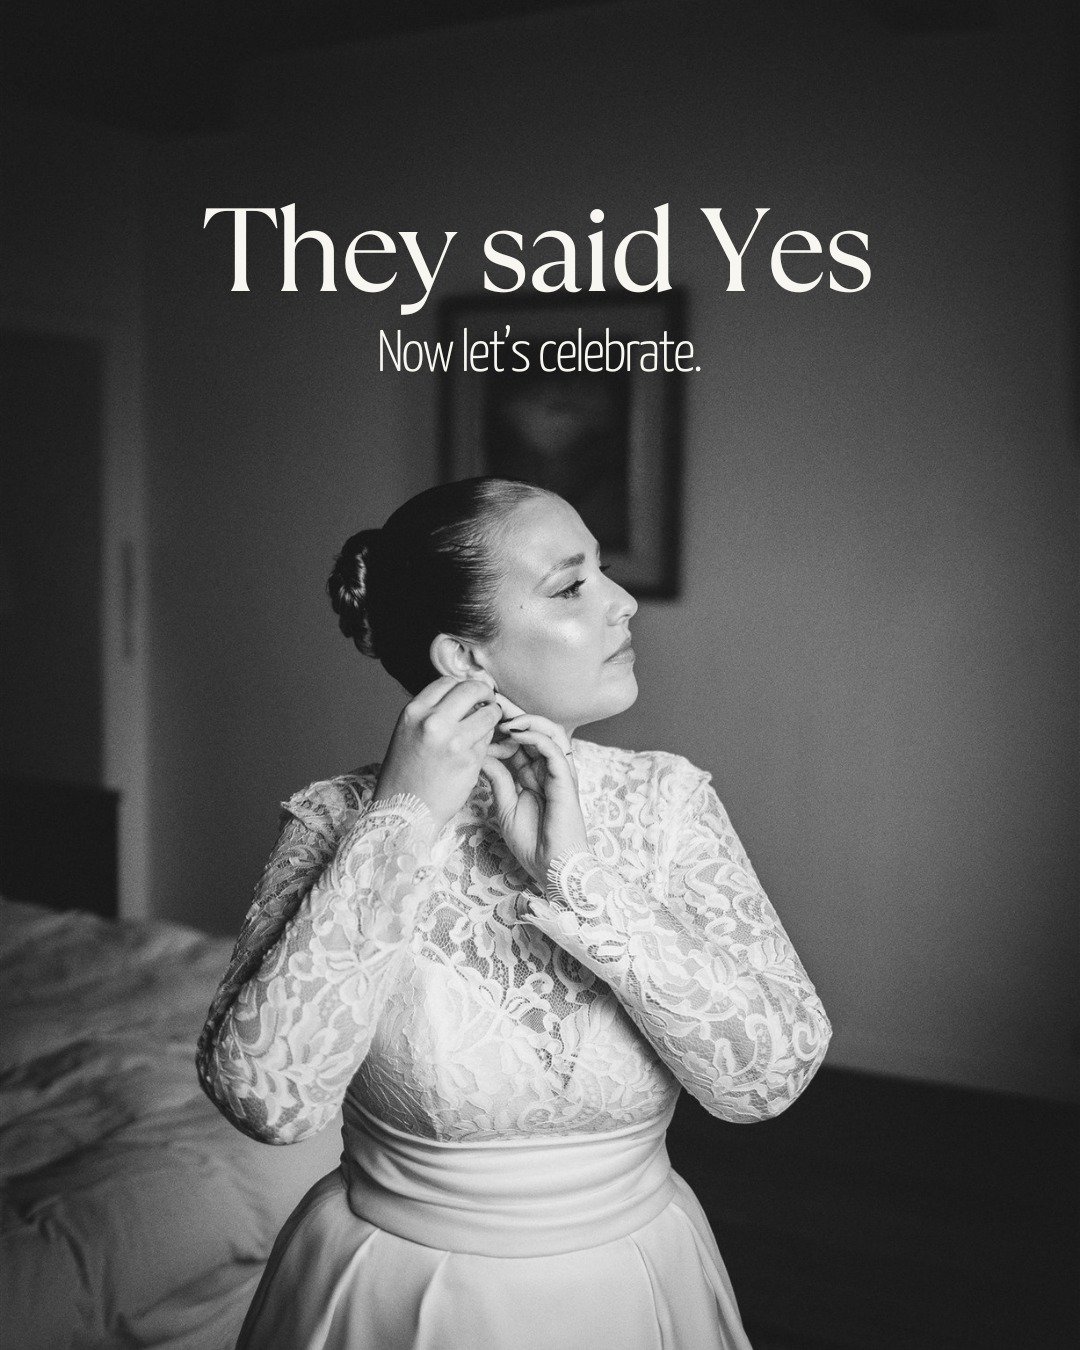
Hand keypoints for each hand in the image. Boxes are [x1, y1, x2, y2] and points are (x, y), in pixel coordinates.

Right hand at [372, 676, 502, 833]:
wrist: (404, 812)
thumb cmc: (405, 774)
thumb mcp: (407, 732)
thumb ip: (430, 712)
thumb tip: (460, 694)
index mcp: (414, 712)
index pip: (448, 682)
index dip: (462, 686)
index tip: (468, 694)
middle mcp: (434, 722)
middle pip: (472, 690)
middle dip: (484, 693)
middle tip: (488, 701)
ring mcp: (454, 741)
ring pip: (488, 713)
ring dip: (492, 715)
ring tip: (488, 723)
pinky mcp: (471, 760)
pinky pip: (489, 739)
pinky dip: (489, 739)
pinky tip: (480, 746)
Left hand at [480, 695, 589, 889]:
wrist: (552, 868)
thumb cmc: (531, 842)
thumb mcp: (503, 806)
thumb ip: (496, 778)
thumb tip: (481, 753)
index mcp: (532, 774)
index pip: (519, 740)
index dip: (500, 724)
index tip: (478, 713)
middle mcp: (546, 769)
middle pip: (534, 730)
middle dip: (512, 713)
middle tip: (491, 698)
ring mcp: (558, 773)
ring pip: (549, 732)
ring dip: (526, 720)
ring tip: (503, 716)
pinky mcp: (566, 781)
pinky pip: (554, 750)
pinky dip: (536, 737)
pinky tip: (516, 733)